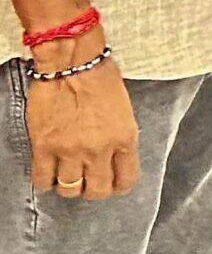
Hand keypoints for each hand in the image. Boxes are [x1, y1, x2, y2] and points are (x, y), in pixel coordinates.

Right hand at [23, 35, 137, 199]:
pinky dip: (46, 181)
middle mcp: (99, 150)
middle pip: (98, 191)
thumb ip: (120, 137)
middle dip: (95, 190)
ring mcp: (70, 151)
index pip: (126, 180)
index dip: (119, 186)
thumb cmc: (101, 77)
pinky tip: (50, 173)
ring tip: (69, 177)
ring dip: (70, 187)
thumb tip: (115, 157)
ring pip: (70, 190)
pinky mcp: (44, 147)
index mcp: (125, 139)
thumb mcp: (125, 110)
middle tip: (89, 182)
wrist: (71, 63)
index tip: (113, 183)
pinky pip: (43, 180)